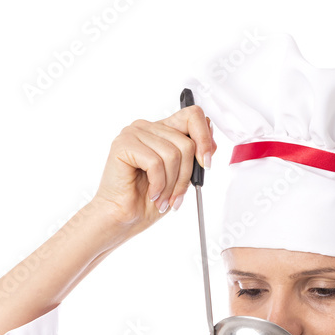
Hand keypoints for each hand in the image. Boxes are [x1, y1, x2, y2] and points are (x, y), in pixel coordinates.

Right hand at [90, 104, 216, 234]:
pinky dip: (158, 184)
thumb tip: (212, 144)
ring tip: (162, 198)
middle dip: (186, 177)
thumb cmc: (147, 201)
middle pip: (186, 143)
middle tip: (176, 197)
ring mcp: (134, 133)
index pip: (192, 116)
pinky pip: (155, 163)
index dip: (205, 138)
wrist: (122, 218)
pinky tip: (152, 194)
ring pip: (173, 154)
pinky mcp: (123, 145)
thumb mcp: (180, 178)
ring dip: (171, 185)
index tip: (206, 164)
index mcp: (162, 131)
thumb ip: (193, 157)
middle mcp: (147, 127)